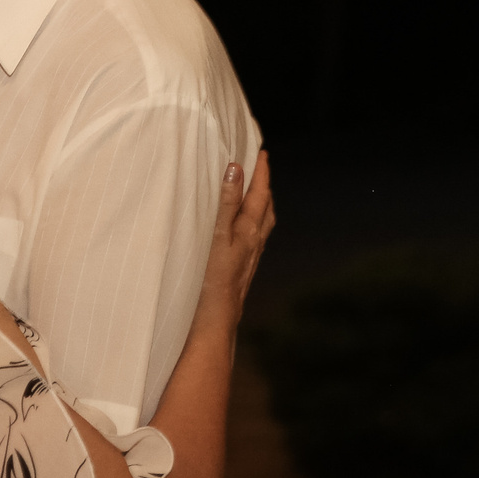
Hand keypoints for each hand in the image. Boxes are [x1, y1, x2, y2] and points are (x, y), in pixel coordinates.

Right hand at [194, 150, 274, 333]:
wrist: (214, 324)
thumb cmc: (213, 281)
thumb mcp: (218, 235)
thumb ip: (226, 203)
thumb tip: (236, 169)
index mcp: (249, 232)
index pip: (260, 195)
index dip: (261, 173)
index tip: (262, 152)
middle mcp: (254, 245)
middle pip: (265, 209)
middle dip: (263, 188)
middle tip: (259, 169)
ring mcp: (249, 260)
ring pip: (261, 227)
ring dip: (259, 207)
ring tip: (254, 196)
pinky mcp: (240, 272)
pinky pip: (252, 241)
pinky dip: (250, 226)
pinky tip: (241, 233)